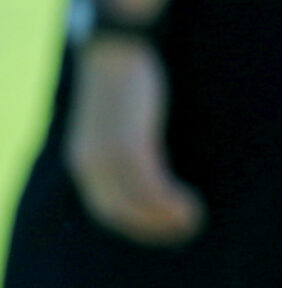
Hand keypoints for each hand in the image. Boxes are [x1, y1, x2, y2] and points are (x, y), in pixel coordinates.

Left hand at [64, 36, 204, 245]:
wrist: (116, 52)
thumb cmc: (123, 82)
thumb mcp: (117, 121)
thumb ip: (125, 145)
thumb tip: (152, 163)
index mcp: (83, 160)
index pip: (106, 209)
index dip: (134, 226)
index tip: (162, 231)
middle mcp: (89, 165)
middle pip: (118, 213)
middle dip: (151, 229)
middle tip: (182, 235)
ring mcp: (108, 157)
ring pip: (137, 203)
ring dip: (166, 219)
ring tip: (193, 222)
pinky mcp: (130, 146)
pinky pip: (151, 186)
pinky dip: (170, 202)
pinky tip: (190, 205)